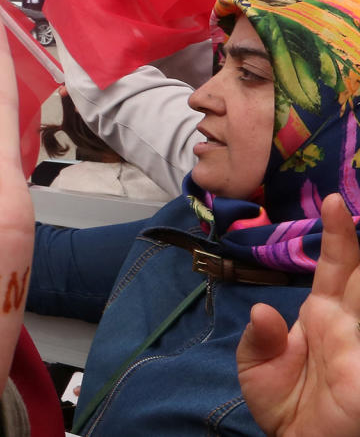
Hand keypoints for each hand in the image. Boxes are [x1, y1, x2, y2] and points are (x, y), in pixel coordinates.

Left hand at [237, 194, 359, 435]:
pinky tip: (359, 301)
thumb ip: (259, 339)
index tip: (335, 202)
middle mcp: (350, 324)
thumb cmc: (283, 404)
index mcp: (323, 315)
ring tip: (359, 225)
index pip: (336, 266)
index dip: (339, 235)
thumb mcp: (257, 367)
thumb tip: (262, 311)